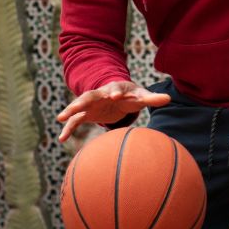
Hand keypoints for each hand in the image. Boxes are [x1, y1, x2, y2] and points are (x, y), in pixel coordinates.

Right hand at [56, 80, 170, 141]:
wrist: (118, 95)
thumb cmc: (132, 96)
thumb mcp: (141, 96)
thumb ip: (153, 98)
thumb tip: (169, 98)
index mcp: (115, 89)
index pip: (115, 89)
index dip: (115, 92)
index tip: (115, 96)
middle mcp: (100, 95)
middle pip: (90, 95)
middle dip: (83, 100)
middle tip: (76, 106)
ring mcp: (91, 104)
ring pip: (78, 105)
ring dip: (70, 110)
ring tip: (60, 118)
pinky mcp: (87, 114)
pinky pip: (75, 121)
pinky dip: (69, 128)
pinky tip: (62, 139)